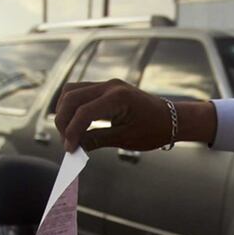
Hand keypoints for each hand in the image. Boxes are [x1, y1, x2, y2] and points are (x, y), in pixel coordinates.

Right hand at [54, 79, 173, 152]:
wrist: (171, 118)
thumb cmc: (154, 130)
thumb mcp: (125, 139)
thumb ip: (97, 140)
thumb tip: (74, 147)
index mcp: (118, 98)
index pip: (84, 112)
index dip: (72, 132)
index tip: (69, 150)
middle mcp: (110, 86)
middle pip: (71, 97)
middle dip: (63, 121)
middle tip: (67, 142)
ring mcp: (107, 84)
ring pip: (71, 91)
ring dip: (64, 111)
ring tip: (69, 133)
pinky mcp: (105, 88)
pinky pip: (80, 92)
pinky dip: (72, 107)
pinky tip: (75, 124)